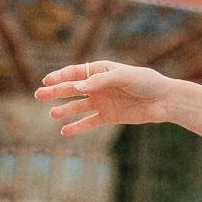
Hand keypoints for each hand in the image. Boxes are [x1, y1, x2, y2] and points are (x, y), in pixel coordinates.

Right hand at [34, 61, 172, 134]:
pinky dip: (77, 126)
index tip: (46, 80)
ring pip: (78, 106)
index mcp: (101, 70)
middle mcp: (99, 85)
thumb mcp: (123, 77)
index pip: (76, 72)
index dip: (60, 76)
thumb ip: (100, 81)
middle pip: (72, 88)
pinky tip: (65, 131)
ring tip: (51, 114)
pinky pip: (89, 122)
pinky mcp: (109, 116)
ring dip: (64, 110)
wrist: (164, 100)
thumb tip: (77, 85)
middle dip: (55, 91)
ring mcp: (103, 101)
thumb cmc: (145, 82)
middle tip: (37, 95)